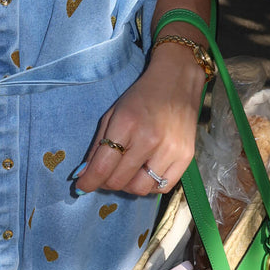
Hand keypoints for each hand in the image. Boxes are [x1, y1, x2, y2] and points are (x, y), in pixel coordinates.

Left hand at [74, 44, 205, 196]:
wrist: (177, 81)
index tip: (82, 186)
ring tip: (125, 173)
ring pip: (140, 189)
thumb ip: (98, 145)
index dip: (89, 182)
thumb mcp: (113, 114)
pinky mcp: (186, 157)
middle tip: (104, 176)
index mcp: (127, 124)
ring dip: (127, 186)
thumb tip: (84, 174)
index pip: (103, 167)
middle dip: (106, 183)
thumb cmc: (141, 96)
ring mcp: (171, 150)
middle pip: (120, 181)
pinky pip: (163, 187)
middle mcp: (150, 140)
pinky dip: (149, 185)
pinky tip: (145, 172)